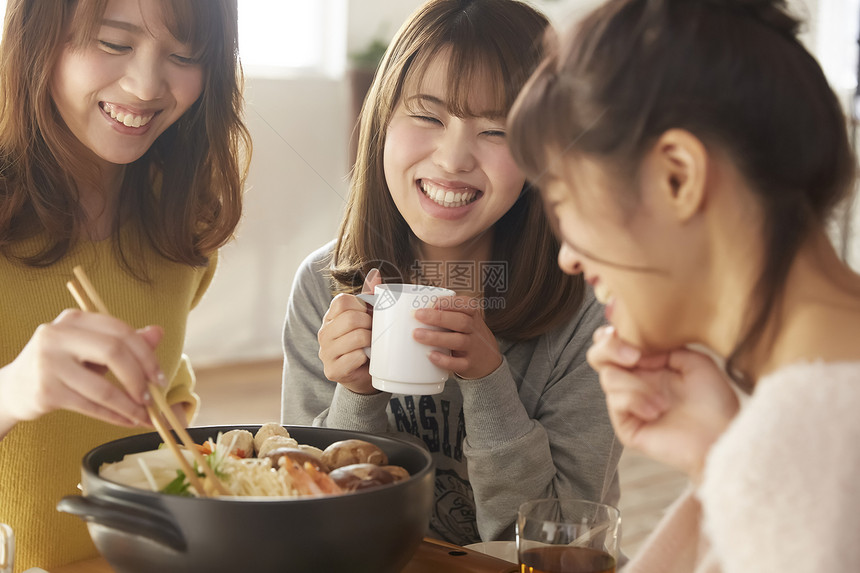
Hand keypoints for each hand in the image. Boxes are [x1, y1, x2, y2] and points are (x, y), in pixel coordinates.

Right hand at [0, 309, 165, 437]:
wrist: (13, 388)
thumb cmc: (61, 364)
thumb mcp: (91, 348)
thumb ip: (124, 341)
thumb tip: (158, 332)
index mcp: (74, 319)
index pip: (120, 331)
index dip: (146, 355)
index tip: (159, 376)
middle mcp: (58, 336)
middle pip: (114, 352)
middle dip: (140, 378)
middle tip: (152, 397)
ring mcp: (49, 363)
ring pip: (103, 387)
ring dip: (130, 405)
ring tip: (144, 415)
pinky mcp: (45, 391)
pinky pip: (90, 406)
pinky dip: (114, 416)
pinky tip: (127, 421)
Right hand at [317, 269, 381, 393]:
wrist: (363, 375)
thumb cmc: (365, 343)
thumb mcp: (367, 318)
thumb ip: (370, 296)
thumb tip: (376, 274)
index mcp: (330, 317)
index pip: (343, 300)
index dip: (361, 306)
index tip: (368, 316)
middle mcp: (323, 333)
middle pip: (351, 318)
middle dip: (369, 325)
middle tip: (374, 333)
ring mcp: (325, 352)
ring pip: (356, 338)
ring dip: (370, 342)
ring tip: (372, 346)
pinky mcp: (332, 370)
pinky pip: (356, 357)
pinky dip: (366, 357)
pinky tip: (365, 359)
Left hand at [413, 296, 501, 379]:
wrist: (489, 363)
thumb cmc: (469, 337)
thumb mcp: (465, 322)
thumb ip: (446, 315)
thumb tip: (415, 310)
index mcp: (473, 316)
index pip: (467, 304)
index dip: (449, 302)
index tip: (432, 303)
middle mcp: (475, 330)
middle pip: (461, 321)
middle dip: (438, 317)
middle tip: (418, 315)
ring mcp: (473, 348)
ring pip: (458, 341)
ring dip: (437, 337)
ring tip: (417, 334)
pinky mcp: (469, 364)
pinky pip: (458, 363)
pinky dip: (444, 360)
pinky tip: (431, 355)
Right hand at [587, 326, 739, 482]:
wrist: (722, 436)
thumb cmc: (715, 402)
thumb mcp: (694, 361)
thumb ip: (664, 347)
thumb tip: (638, 349)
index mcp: (647, 365)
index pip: (614, 343)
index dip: (612, 335)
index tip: (626, 334)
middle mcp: (633, 382)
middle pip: (597, 356)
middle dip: (609, 349)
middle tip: (634, 357)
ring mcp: (627, 405)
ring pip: (609, 378)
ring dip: (637, 385)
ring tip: (664, 402)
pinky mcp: (626, 426)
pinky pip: (616, 402)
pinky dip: (636, 401)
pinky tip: (657, 412)